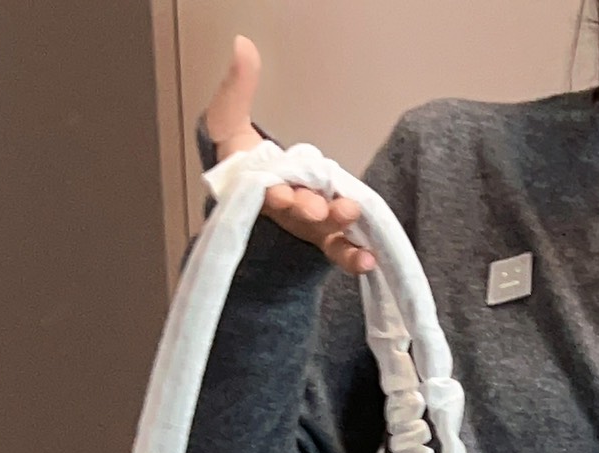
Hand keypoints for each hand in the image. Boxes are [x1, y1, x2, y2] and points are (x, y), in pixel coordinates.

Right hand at [204, 35, 373, 274]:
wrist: (254, 187)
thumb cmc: (241, 159)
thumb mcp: (229, 121)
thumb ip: (237, 89)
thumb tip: (243, 46)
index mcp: (260, 185)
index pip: (265, 189)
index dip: (272, 192)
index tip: (277, 191)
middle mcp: (285, 210)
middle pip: (298, 212)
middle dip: (307, 209)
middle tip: (315, 208)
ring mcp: (308, 225)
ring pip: (323, 230)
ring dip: (338, 227)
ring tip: (353, 223)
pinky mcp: (327, 234)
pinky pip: (340, 248)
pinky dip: (353, 257)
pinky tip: (369, 260)